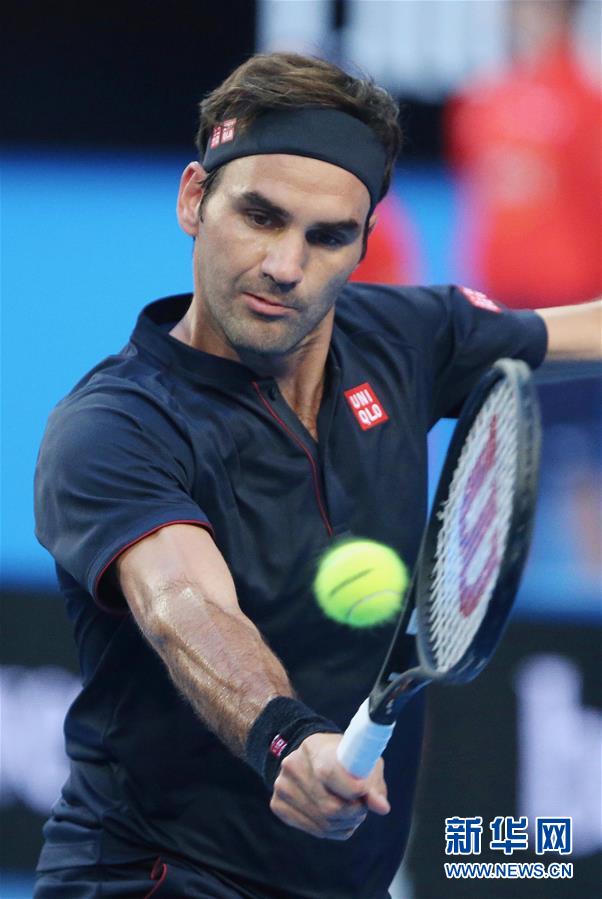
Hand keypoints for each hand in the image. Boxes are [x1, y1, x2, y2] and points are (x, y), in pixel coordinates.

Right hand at [269, 732, 389, 839]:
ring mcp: (282, 787)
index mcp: (314, 748)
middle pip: (329, 807)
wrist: (308, 754)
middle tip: (362, 806)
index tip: (364, 792)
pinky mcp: (278, 805)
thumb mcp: (360, 758)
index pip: (329, 774)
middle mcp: (293, 766)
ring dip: (345, 823)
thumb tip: (382, 808)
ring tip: (351, 811)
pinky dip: (332, 830)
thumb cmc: (340, 756)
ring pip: (323, 823)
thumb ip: (372, 782)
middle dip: (354, 812)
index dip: (352, 789)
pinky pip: (313, 830)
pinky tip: (336, 818)